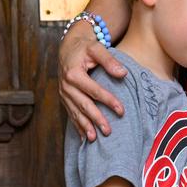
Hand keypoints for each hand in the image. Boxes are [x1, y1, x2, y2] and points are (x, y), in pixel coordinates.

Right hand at [59, 20, 127, 140]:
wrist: (69, 47)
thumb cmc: (85, 47)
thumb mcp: (97, 48)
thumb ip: (110, 61)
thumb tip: (123, 73)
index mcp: (73, 73)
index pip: (94, 90)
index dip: (108, 101)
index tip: (121, 111)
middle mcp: (66, 85)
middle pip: (83, 105)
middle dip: (96, 119)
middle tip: (108, 131)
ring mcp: (63, 93)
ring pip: (75, 112)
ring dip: (84, 126)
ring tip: (94, 139)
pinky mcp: (64, 98)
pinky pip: (70, 113)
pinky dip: (77, 125)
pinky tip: (84, 137)